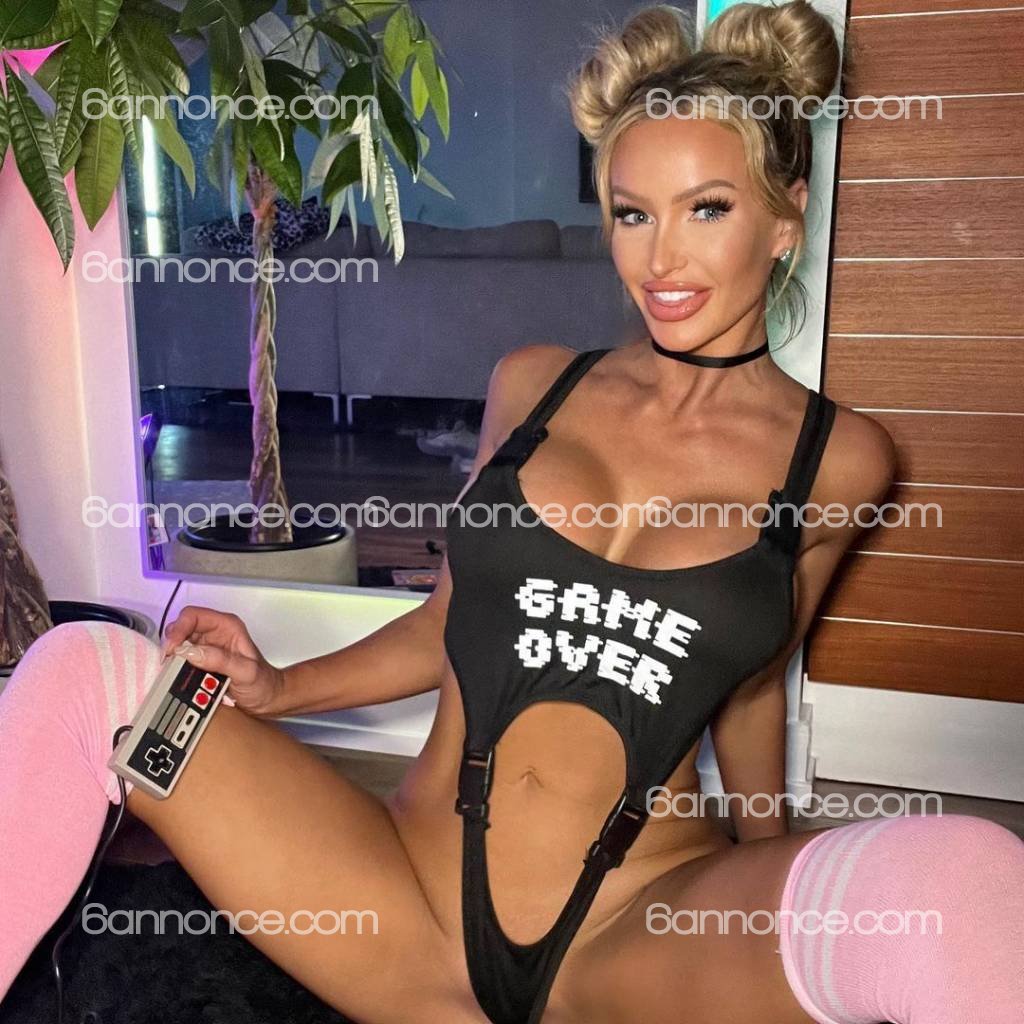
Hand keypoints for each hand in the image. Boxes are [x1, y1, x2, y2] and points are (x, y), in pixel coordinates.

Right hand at [162, 605, 284, 717]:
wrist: (267, 698)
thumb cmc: (263, 682)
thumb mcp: (246, 672)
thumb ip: (221, 661)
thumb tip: (192, 652)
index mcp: (227, 627)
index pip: (194, 616)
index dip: (179, 628)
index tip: (172, 648)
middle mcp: (215, 633)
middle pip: (182, 628)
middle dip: (172, 643)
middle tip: (168, 662)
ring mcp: (207, 647)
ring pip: (180, 644)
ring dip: (173, 657)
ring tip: (172, 671)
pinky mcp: (201, 661)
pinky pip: (182, 659)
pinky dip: (176, 667)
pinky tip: (177, 676)